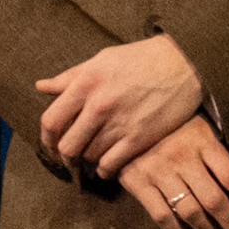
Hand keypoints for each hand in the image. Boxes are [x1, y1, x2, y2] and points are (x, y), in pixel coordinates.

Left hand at [33, 33, 205, 176]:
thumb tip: (42, 87)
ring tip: (93, 157)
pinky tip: (107, 166)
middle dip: (66, 156)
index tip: (50, 144)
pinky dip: (105, 170)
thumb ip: (71, 76)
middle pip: (68, 146)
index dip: (46, 139)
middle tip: (70, 158)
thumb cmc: (143, 58)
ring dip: (88, 160)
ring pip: (89, 156)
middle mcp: (100, 104)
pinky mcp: (140, 137)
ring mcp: (120, 122)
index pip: (51, 121)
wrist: (186, 62)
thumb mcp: (104, 59)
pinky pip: (111, 165)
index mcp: (87, 82)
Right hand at [115, 114, 228, 228]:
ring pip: (189, 212)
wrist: (127, 122)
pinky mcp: (138, 184)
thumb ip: (226, 152)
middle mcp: (182, 157)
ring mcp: (158, 172)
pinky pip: (162, 216)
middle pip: (213, 199)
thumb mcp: (203, 130)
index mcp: (203, 141)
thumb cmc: (173, 128)